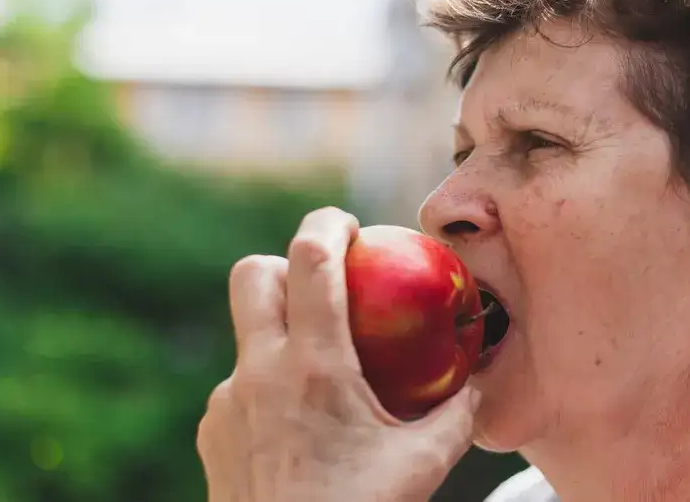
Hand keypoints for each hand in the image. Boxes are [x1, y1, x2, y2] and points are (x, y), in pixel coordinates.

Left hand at [197, 207, 481, 501]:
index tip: (350, 225)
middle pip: (252, 274)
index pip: (309, 258)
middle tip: (324, 275)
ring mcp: (227, 401)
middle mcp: (260, 371)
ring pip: (246, 336)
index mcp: (314, 365)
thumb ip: (456, 415)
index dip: (327, 224)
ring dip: (278, 331)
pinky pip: (239, 387)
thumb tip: (477, 382)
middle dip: (286, 260)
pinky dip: (267, 386)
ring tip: (319, 368)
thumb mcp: (422, 465)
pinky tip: (296, 425)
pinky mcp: (212, 431)